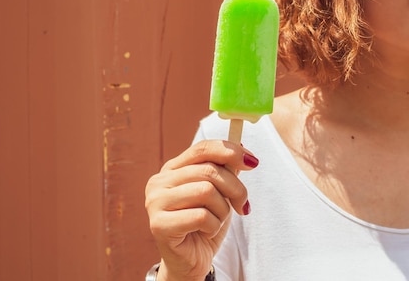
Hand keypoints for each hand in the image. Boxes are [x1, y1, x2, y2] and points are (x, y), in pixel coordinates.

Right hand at [145, 140, 258, 280]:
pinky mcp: (159, 225)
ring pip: (206, 192)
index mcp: (171, 169)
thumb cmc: (203, 225)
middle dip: (235, 188)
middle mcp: (159, 182)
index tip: (252, 162)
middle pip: (209, 171)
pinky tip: (207, 231)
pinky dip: (214, 225)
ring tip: (218, 220)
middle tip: (243, 205)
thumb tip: (241, 147)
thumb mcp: (219, 193)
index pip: (202, 148)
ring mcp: (155, 202)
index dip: (230, 151)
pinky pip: (201, 216)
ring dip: (223, 210)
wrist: (191, 262)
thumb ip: (225, 170)